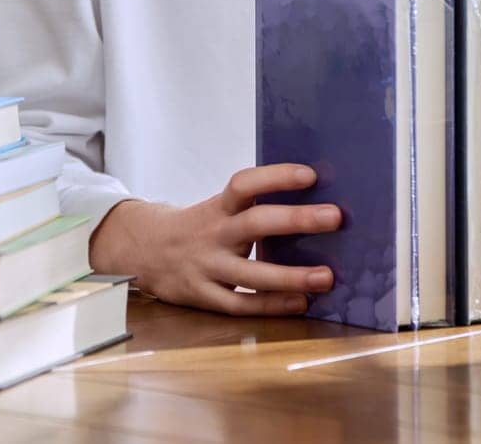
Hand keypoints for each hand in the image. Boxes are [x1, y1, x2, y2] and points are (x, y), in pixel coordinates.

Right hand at [87, 163, 340, 316]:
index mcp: (218, 206)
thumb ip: (253, 205)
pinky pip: (241, 304)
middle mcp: (213, 233)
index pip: (244, 184)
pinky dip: (272, 305)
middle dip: (296, 220)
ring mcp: (207, 267)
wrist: (144, 252)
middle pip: (255, 223)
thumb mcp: (218, 207)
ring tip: (327, 276)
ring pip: (251, 273)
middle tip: (335, 216)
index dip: (276, 177)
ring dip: (291, 275)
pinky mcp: (204, 297)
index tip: (311, 175)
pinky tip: (302, 302)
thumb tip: (313, 199)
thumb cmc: (200, 226)